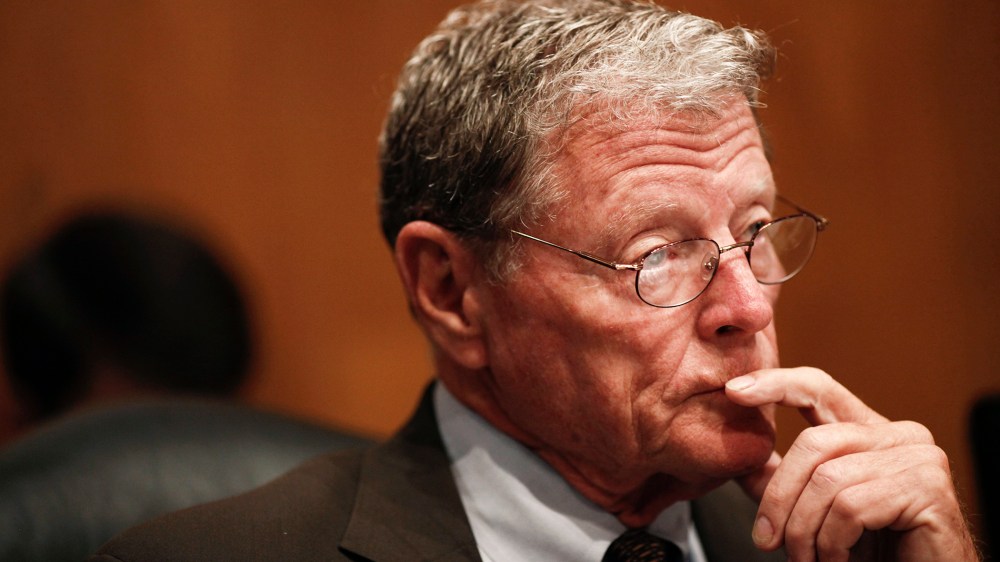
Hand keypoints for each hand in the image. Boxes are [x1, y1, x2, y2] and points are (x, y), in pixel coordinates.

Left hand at [725, 367, 978, 561]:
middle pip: (813, 444)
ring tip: (809, 561)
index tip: (734, 391)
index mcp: (869, 432)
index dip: (776, 383)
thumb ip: (785, 485)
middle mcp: (899, 435)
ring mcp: (919, 458)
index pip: (818, 388)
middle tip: (765, 541)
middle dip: (779, 498)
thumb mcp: (818, 512)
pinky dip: (832, 542)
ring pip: (828, 480)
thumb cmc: (875, 553)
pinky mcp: (929, 488)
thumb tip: (741, 463)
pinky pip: (851, 507)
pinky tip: (840, 561)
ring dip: (805, 531)